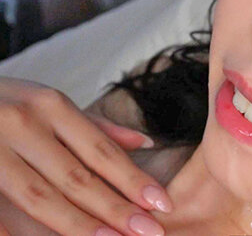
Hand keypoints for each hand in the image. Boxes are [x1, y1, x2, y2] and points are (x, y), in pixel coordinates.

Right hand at [0, 77, 171, 235]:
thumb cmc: (1, 101)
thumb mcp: (46, 102)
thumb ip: (95, 127)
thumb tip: (146, 144)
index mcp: (49, 105)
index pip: (100, 151)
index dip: (132, 180)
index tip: (162, 204)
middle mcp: (21, 124)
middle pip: (77, 178)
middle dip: (116, 209)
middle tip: (150, 233)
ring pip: (41, 198)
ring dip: (80, 226)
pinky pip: (4, 210)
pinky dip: (28, 230)